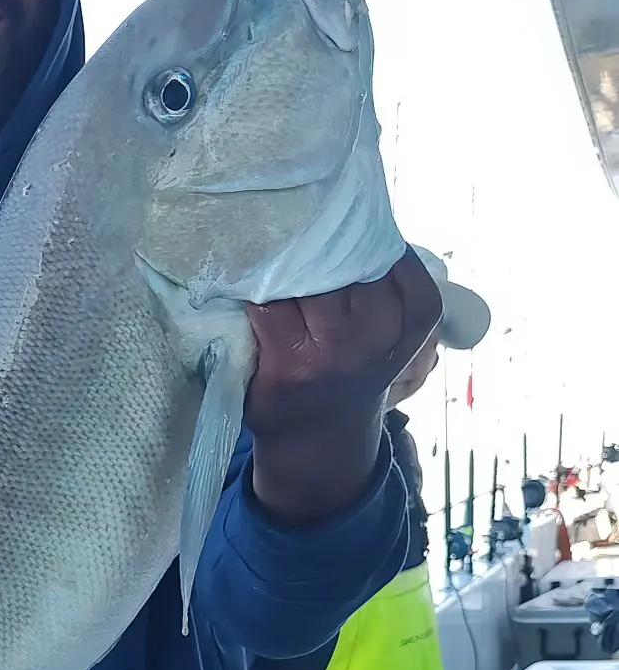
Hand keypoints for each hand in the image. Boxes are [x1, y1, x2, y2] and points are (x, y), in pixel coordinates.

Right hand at [245, 246, 441, 524]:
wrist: (324, 437)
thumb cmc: (276, 396)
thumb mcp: (247, 369)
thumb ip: (251, 321)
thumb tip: (256, 256)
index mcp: (296, 360)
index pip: (275, 288)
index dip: (264, 264)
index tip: (256, 249)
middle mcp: (346, 347)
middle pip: (324, 270)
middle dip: (305, 250)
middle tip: (293, 232)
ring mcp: (389, 334)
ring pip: (364, 262)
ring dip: (345, 248)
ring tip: (327, 241)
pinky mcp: (421, 322)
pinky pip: (407, 269)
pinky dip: (387, 256)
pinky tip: (365, 255)